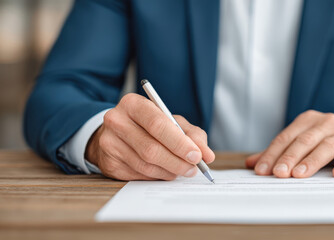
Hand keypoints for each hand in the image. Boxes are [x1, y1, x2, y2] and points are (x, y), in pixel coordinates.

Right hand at [86, 93, 214, 180]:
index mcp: (133, 104)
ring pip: (146, 165)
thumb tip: (207, 156)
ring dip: (170, 171)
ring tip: (183, 170)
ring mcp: (109, 143)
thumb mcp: (171, 121)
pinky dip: (158, 176)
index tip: (197, 155)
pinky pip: (139, 175)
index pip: (158, 124)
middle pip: (151, 148)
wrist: (115, 134)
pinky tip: (166, 172)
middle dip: (177, 161)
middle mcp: (116, 121)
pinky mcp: (109, 163)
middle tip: (194, 168)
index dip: (179, 142)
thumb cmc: (148, 126)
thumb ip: (192, 134)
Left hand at [245, 110, 333, 177]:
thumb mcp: (303, 141)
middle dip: (290, 157)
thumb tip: (252, 164)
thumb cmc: (327, 140)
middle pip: (305, 141)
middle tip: (278, 173)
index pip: (287, 137)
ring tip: (299, 175)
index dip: (273, 153)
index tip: (262, 170)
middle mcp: (327, 123)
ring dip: (312, 161)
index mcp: (309, 120)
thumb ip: (279, 152)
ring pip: (327, 147)